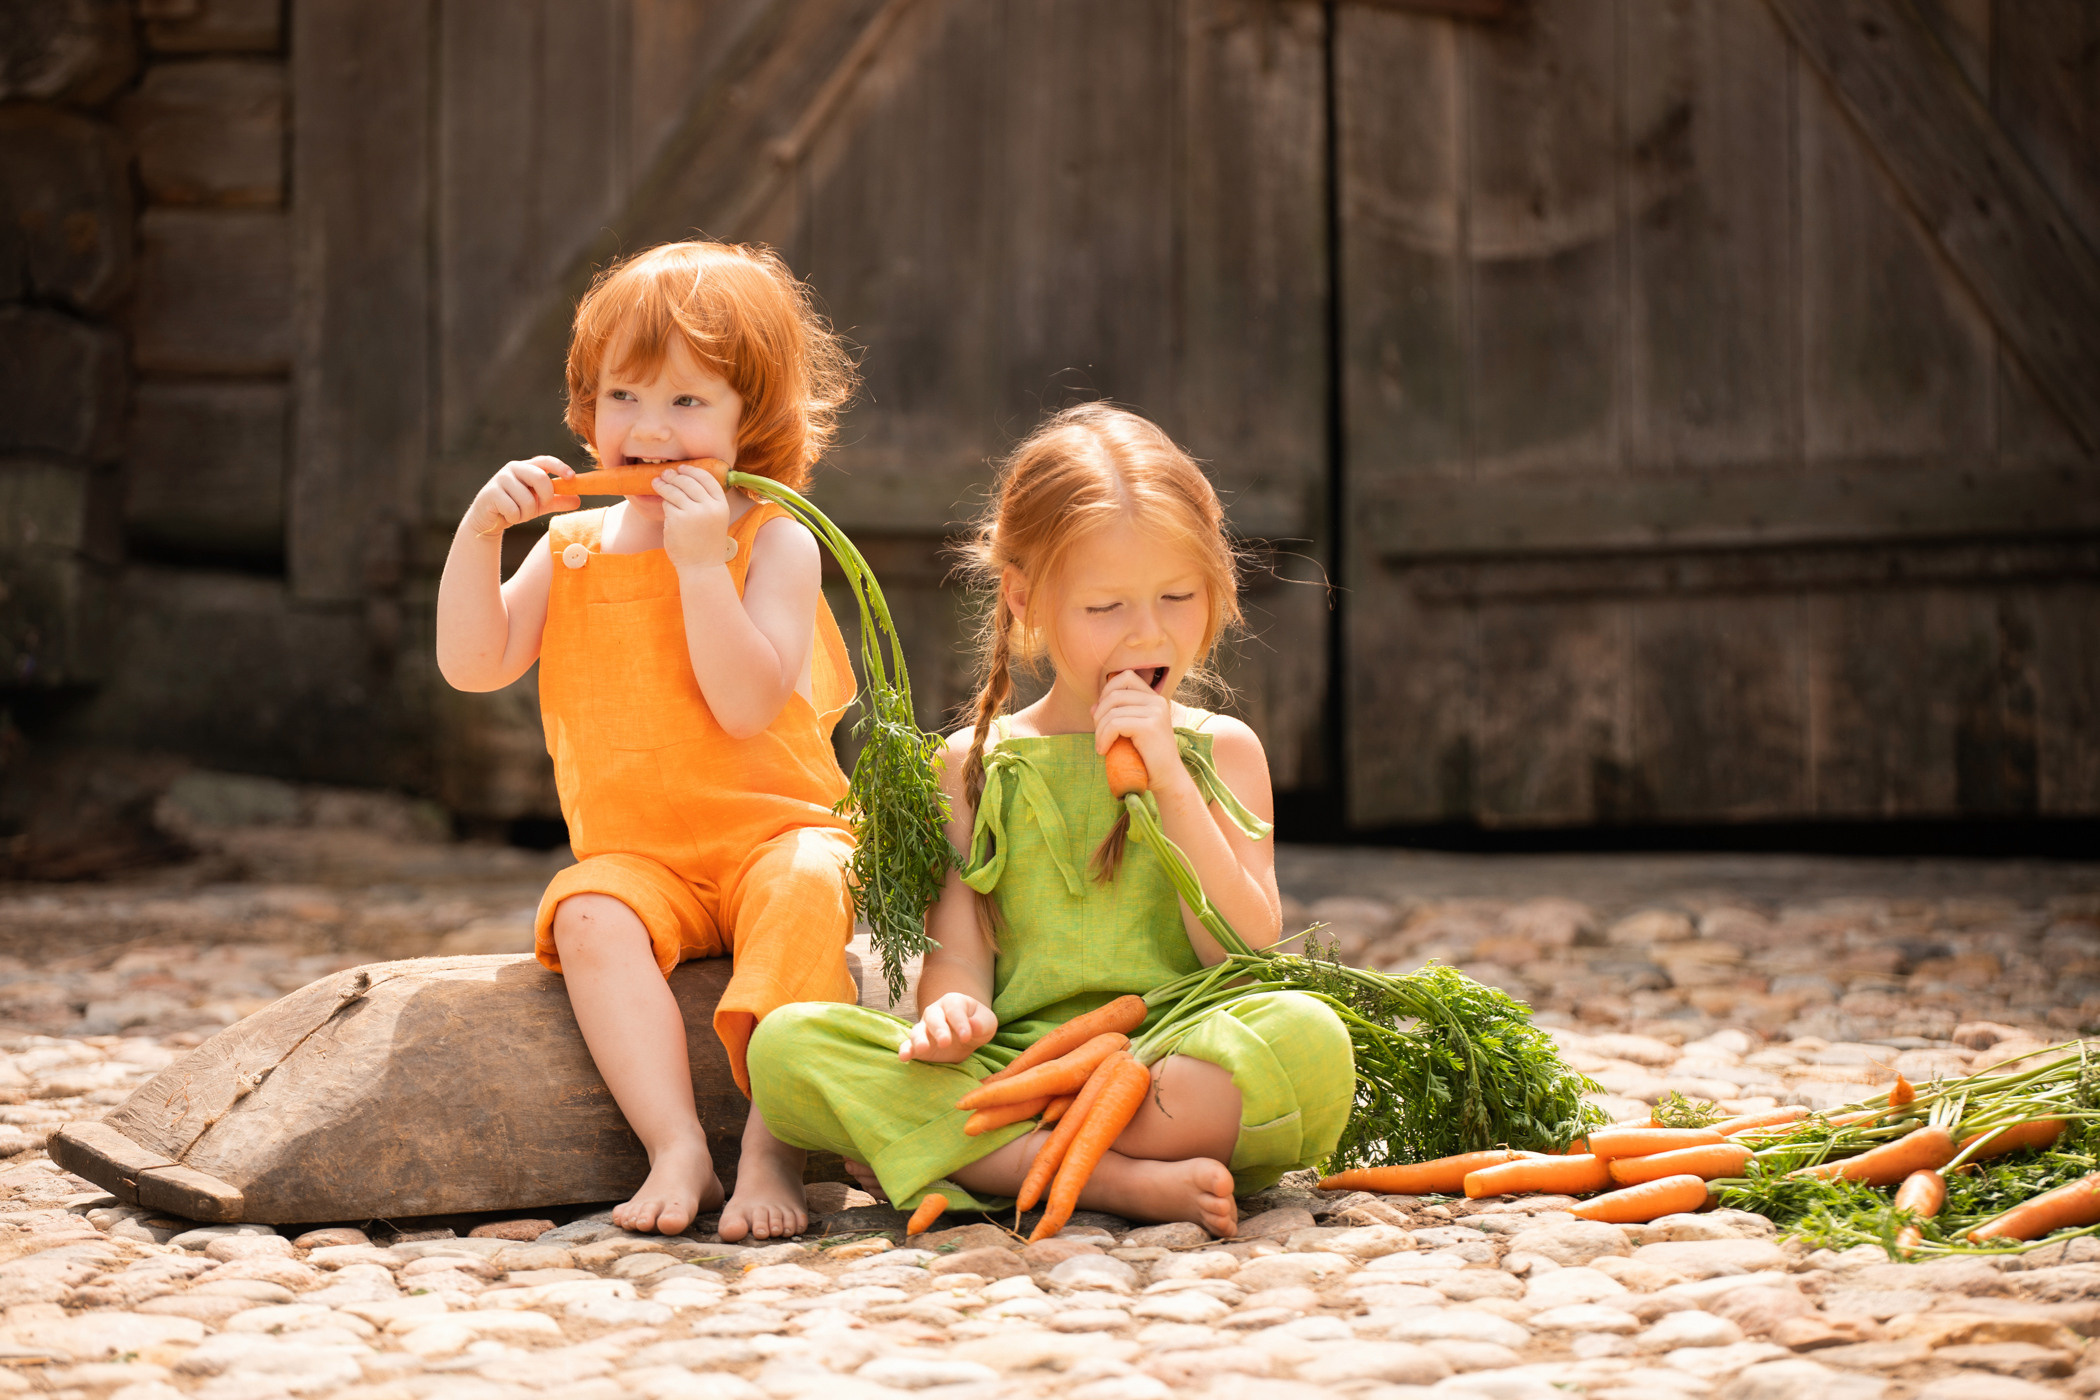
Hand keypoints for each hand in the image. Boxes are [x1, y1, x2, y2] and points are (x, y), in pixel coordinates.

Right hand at [464, 456, 575, 536]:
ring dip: (526, 513)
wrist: (489, 520)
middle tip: (542, 504)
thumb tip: (578, 499)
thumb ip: (557, 501)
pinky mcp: (491, 493)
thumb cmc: (516, 507)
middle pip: (539, 478)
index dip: (559, 467)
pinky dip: (514, 518)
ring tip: (518, 513)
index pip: (545, 461)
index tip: (572, 477)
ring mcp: (501, 479)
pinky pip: (513, 510)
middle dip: (546, 496)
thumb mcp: (540, 504)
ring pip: (527, 499)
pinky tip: (506, 516)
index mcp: (527, 467)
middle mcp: (513, 468)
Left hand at [656, 464, 733, 571]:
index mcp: (721, 505)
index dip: (693, 471)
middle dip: (675, 475)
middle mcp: (709, 507)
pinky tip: (663, 504)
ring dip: (664, 485)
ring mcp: (693, 513)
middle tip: (666, 473)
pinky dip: (665, 504)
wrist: (702, 567)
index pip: (707, 479)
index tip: (683, 468)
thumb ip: (707, 502)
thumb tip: (687, 480)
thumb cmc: (706, 544)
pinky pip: (667, 504)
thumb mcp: (715, 520)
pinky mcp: (677, 520)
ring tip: (657, 482)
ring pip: (675, 491)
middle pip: (689, 482)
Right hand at [897, 993, 996, 1064]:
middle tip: (946, 1042)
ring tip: (923, 1048)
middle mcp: (935, 1012)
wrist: (966, 1036)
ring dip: (919, 1039)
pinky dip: (905, 1050)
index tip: (967, 1037)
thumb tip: (974, 1026)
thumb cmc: (977, 1025)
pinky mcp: (917, 1045)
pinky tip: (904, 1057)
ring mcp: (924, 1028)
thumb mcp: (987, 1022)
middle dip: (939, 1030)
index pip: (954, 1010)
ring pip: (918, 1031)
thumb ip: (982, 1022)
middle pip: (933, 1018)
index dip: (960, 1023)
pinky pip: (908, 1045)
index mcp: (953, 1002)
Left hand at [1092, 670, 1186, 797]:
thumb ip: (1115, 715)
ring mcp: (1155, 712)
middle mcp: (1157, 701)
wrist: (1167, 779)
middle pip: (1114, 693)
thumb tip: (1094, 706)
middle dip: (1099, 714)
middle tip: (1100, 735)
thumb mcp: (1129, 731)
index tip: (1103, 715)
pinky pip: (1114, 724)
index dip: (1107, 691)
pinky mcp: (1150, 726)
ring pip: (1112, 711)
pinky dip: (1103, 737)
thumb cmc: (1146, 757)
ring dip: (1099, 730)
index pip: (1125, 677)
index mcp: (1154, 698)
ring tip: (1101, 746)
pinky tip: (1104, 750)